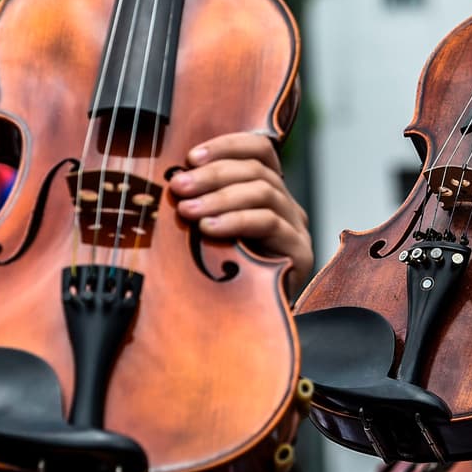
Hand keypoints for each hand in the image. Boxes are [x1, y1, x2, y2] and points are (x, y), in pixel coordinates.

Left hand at [171, 132, 312, 293]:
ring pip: (263, 193)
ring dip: (220, 198)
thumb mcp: (212, 233)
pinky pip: (269, 223)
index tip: (191, 157)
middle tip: (179, 186)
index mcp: (269, 193)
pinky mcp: (300, 251)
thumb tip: (172, 179)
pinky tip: (209, 230)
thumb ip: (203, 205)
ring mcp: (296, 227)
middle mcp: (287, 205)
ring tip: (188, 210)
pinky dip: (236, 221)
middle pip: (256, 171)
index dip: (227, 146)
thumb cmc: (226, 276)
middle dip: (212, 175)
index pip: (259, 151)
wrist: (254, 325)